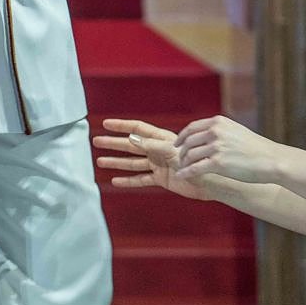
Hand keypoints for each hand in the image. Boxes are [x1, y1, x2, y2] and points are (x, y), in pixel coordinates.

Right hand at [93, 119, 211, 199]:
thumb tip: (131, 137)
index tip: (105, 123)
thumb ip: (151, 145)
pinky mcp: (161, 180)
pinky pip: (140, 179)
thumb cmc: (194, 161)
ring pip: (132, 163)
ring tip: (100, 161)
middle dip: (114, 143)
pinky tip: (115, 181)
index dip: (121, 125)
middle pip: (131, 145)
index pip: (137, 129)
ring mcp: (158, 165)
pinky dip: (128, 180)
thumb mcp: (171, 151)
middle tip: (96, 141)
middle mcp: (157, 150)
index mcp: (161, 139)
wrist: (209, 180)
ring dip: (116, 162)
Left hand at [175, 115, 281, 184]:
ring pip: (190, 155)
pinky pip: (195, 168)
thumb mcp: (236, 131)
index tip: (177, 144)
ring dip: (183, 163)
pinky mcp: (218, 163)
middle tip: (179, 160)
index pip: (192, 127)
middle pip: (188, 141)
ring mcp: (216, 147)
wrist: (271, 159)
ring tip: (183, 169)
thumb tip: (206, 135)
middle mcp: (216, 131)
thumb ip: (220, 131)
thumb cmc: (255, 148)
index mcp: (219, 122)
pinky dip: (185, 172)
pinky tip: (181, 176)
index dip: (181, 136)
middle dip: (181, 152)